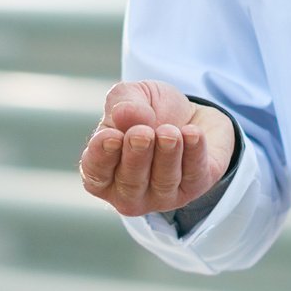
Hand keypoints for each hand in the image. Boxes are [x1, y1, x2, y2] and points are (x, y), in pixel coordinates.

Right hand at [78, 80, 236, 217]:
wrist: (192, 115)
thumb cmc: (151, 111)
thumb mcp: (133, 95)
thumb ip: (123, 101)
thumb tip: (122, 114)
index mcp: (104, 171)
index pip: (95, 172)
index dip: (101, 156)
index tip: (111, 135)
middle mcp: (130, 192)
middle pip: (130, 183)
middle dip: (136, 156)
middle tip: (143, 133)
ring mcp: (163, 196)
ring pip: (163, 181)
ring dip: (167, 153)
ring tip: (170, 131)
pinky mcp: (194, 189)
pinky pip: (194, 175)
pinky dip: (194, 152)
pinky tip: (193, 133)